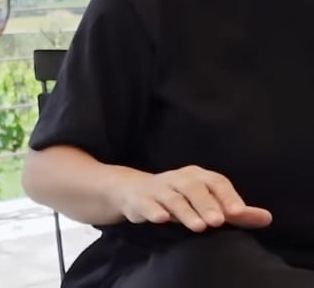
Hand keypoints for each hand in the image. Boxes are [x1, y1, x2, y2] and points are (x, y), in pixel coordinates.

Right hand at [115, 165, 271, 231]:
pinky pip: (146, 203)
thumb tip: (267, 218)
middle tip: (218, 222)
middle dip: (206, 204)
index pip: (216, 182)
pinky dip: (153, 210)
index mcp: (197, 176)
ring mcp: (158, 188)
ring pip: (172, 197)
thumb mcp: (208, 203)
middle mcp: (178, 178)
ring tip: (199, 226)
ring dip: (185, 211)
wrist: (134, 192)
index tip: (238, 213)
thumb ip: (236, 212)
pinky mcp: (140, 200)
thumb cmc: (179, 199)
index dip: (227, 196)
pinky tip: (161, 218)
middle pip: (193, 188)